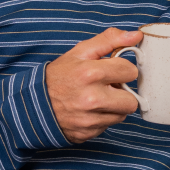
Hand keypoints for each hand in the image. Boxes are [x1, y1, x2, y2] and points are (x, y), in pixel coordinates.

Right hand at [45, 28, 142, 143]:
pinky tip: (89, 111)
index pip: (130, 72)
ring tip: (98, 99)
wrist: (33, 104)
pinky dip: (102, 118)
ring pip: (121, 115)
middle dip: (122, 93)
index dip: (122, 70)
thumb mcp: (80, 52)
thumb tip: (136, 35)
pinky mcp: (88, 133)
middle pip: (131, 101)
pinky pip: (108, 126)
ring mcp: (90, 119)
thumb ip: (109, 40)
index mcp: (91, 74)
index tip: (112, 71)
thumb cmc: (58, 76)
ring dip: (114, 107)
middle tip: (108, 88)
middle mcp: (92, 99)